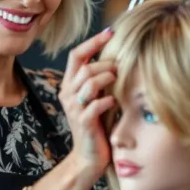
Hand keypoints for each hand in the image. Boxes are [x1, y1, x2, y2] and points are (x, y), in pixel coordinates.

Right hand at [59, 29, 117, 182]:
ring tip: (118, 80)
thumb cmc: (97, 125)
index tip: (111, 33)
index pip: (76, 55)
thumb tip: (119, 55)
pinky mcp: (83, 123)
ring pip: (88, 82)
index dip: (93, 42)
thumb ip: (101, 78)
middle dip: (106, 64)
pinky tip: (115, 101)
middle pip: (84, 67)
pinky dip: (107, 100)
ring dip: (107, 78)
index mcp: (70, 85)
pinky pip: (94, 105)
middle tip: (121, 68)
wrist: (88, 157)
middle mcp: (68, 94)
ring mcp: (74, 109)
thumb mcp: (97, 97)